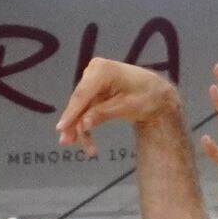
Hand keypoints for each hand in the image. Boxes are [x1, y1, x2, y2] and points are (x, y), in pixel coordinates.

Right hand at [54, 56, 178, 152]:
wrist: (156, 93)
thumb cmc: (146, 96)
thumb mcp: (126, 106)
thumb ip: (103, 114)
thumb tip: (83, 124)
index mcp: (102, 70)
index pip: (83, 94)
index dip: (71, 112)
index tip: (61, 128)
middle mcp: (93, 71)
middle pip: (79, 102)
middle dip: (74, 123)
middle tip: (67, 143)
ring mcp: (92, 81)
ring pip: (81, 108)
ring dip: (79, 127)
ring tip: (84, 148)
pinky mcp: (93, 91)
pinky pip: (86, 109)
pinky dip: (86, 124)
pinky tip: (87, 141)